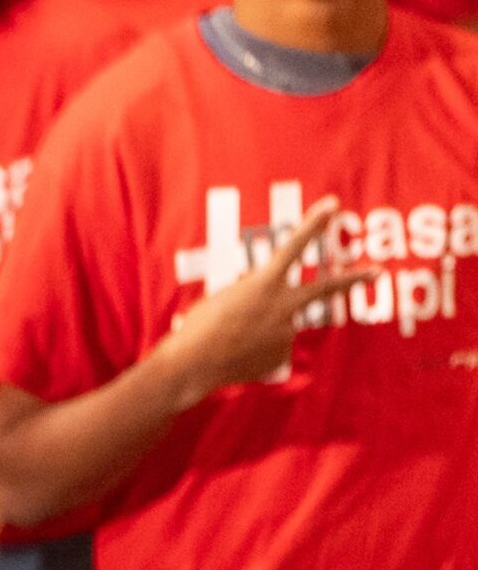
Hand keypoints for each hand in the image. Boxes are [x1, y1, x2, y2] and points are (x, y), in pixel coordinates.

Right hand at [154, 196, 379, 408]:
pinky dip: (253, 354)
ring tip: (230, 343)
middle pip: (326, 288)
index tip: (332, 204)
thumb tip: (270, 305)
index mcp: (263, 283)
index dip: (314, 223)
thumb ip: (251, 296)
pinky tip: (236, 359)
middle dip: (354, 279)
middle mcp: (283, 306)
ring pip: (277, 327)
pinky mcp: (281, 356)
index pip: (294, 245)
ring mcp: (286, 332)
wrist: (193, 365)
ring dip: (255, 334)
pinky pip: (270, 350)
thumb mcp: (223, 299)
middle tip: (377, 271)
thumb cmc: (199, 328)